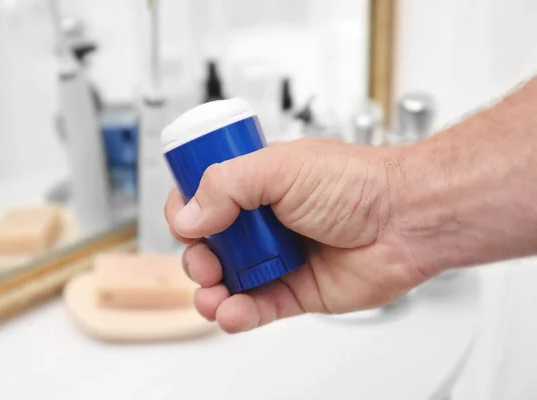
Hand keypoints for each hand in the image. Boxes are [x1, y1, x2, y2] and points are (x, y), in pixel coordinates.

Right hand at [164, 138, 431, 332]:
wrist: (406, 219)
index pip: (206, 199)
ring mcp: (280, 257)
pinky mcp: (296, 291)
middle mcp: (266, 222)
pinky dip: (238, 313)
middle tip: (205, 260)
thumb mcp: (280, 167)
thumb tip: (189, 216)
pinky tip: (231, 311)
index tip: (184, 222)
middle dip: (197, 258)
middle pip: (211, 246)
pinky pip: (257, 307)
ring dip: (211, 291)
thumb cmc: (357, 183)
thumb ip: (226, 185)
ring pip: (229, 281)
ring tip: (213, 292)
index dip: (188, 212)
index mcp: (259, 184)